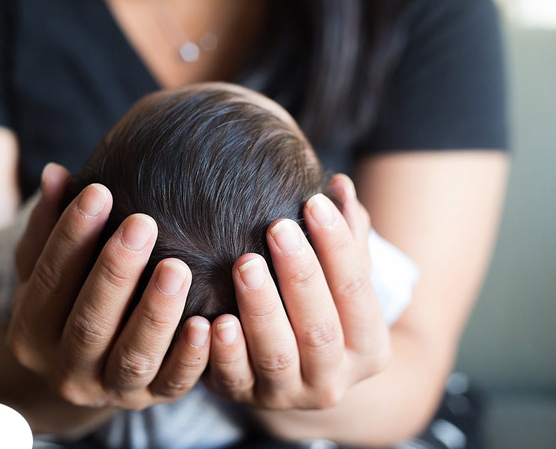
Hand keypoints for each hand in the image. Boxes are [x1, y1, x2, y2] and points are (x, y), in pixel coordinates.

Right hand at [7, 164, 210, 409]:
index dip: (70, 236)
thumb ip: (52, 226)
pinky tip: (206, 323)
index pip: (48, 279)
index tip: (100, 192)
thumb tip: (57, 173)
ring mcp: (110, 389)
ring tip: (177, 268)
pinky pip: (173, 383)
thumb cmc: (74, 298)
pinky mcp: (152, 398)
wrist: (92, 361)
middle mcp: (65, 368)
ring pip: (133, 356)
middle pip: (90, 322)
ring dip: (155, 313)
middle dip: (116, 272)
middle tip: (143, 224)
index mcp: (32, 330)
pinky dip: (190, 357)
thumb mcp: (51, 266)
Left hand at [204, 174, 389, 408]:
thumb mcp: (340, 282)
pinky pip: (235, 379)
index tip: (315, 202)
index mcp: (368, 346)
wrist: (297, 374)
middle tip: (277, 228)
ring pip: (278, 354)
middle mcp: (334, 378)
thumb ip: (345, 237)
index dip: (338, 246)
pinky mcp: (247, 398)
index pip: (357, 291)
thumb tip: (340, 185)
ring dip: (261, 309)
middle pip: (320, 327)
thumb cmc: (321, 312)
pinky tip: (214, 320)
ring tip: (245, 265)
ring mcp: (289, 394)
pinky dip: (225, 352)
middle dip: (300, 275)